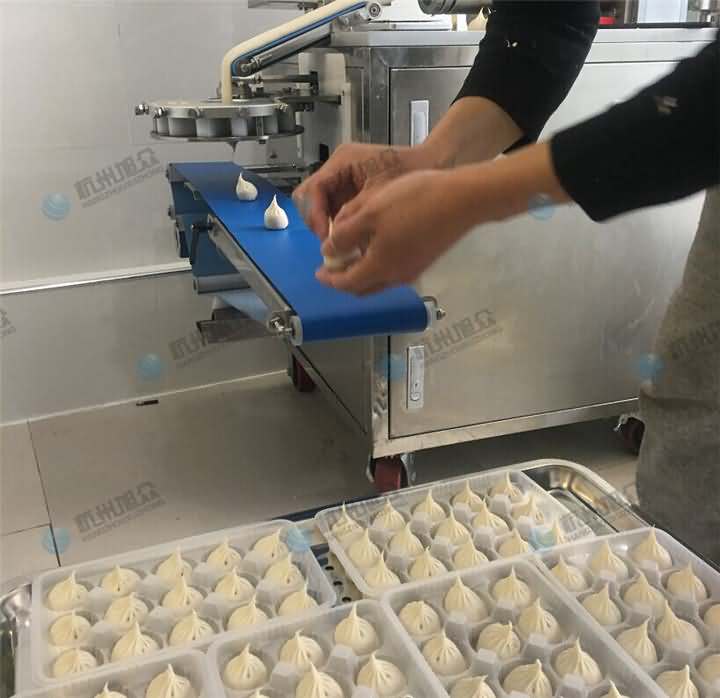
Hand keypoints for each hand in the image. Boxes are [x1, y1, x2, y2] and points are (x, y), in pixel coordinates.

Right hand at [292, 143, 432, 238]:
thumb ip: (354, 215)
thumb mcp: (379, 197)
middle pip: (309, 197)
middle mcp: (338, 167)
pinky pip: (334, 209)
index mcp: (342, 161)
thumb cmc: (410, 173)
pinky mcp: (351, 189)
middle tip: (332, 242)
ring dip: (327, 225)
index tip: (327, 238)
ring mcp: (343, 178)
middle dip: (317, 221)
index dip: (315, 216)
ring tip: (342, 242)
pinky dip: (338, 224)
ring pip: (320, 205)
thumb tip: (334, 239)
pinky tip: (352, 237)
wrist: (434, 163)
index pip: (312, 190)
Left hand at [316, 169, 474, 294]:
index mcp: (380, 267)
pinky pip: (393, 270)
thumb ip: (345, 235)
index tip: (318, 272)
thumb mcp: (370, 213)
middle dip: (345, 279)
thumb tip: (329, 252)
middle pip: (364, 287)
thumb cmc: (413, 202)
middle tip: (332, 266)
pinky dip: (378, 264)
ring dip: (362, 271)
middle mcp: (397, 276)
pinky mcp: (425, 259)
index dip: (330, 279)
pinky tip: (376, 244)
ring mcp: (413, 269)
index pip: (348, 283)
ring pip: (379, 279)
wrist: (462, 199)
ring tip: (351, 253)